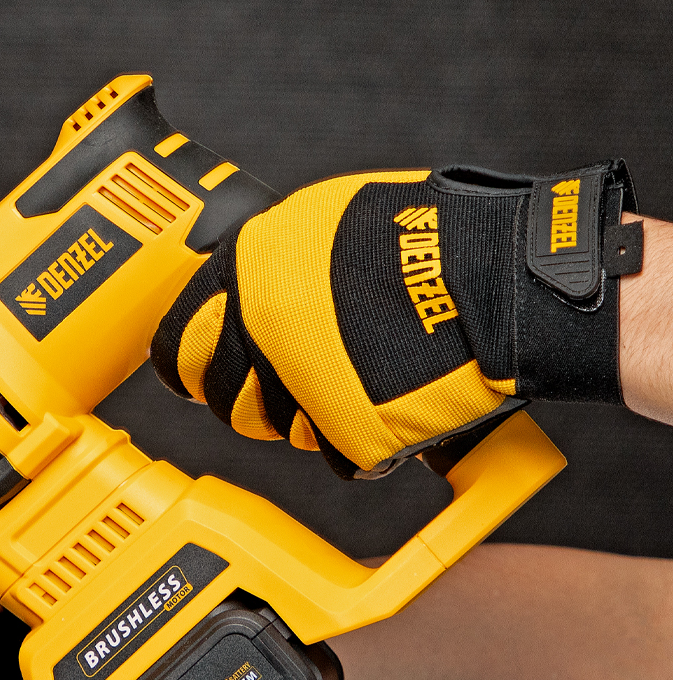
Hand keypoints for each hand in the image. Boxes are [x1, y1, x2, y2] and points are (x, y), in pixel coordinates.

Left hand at [151, 161, 640, 477]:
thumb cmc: (427, 239)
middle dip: (252, 400)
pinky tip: (396, 405)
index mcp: (247, 267)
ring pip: (277, 429)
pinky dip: (366, 441)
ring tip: (361, 380)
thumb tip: (234, 299)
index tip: (203, 374)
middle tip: (296, 385)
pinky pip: (338, 456)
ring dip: (310, 418)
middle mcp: (261, 326)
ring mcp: (301, 381)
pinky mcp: (346, 430)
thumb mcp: (323, 224)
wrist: (503, 274)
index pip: (177, 344)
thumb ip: (272, 266)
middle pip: (223, 399)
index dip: (193, 365)